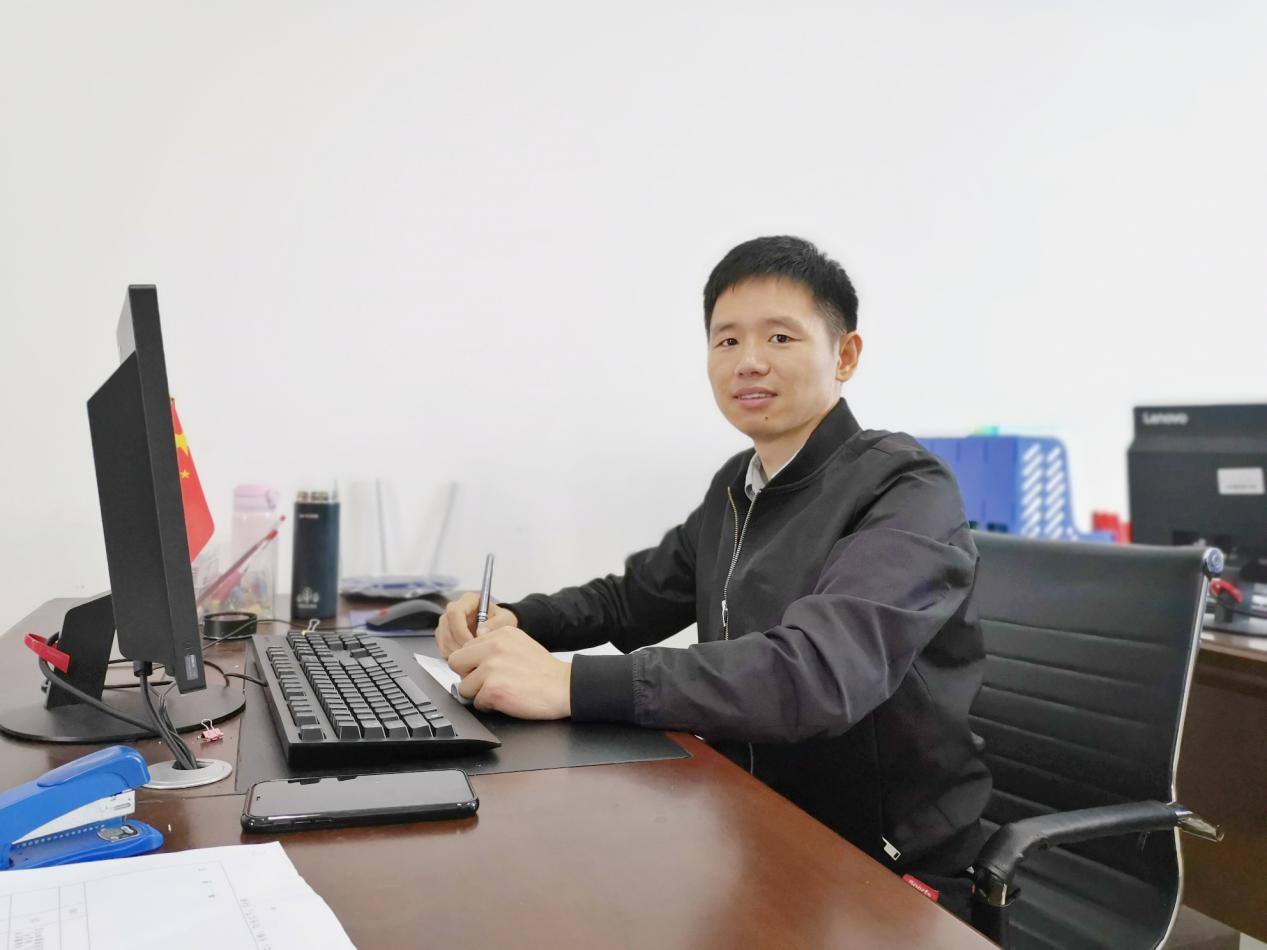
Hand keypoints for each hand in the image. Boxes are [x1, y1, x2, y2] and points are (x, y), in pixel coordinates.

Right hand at [436, 591, 518, 657]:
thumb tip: (480, 632)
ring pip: (444, 640)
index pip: (454, 612)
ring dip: (457, 651)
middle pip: (446, 628)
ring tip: (474, 653)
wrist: (497, 627)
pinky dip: (454, 655)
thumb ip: (497, 623)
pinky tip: (468, 654)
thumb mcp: (506, 620)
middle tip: (474, 653)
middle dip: (459, 644)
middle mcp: (454, 609)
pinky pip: (443, 648)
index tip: (472, 643)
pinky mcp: (443, 635)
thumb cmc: (501, 621)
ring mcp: (446, 622)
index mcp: (468, 600)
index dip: (461, 630)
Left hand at [447, 628, 570, 718]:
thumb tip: (475, 638)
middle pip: (456, 663)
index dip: (473, 662)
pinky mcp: (492, 689)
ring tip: (501, 690)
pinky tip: (506, 699)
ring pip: (463, 686)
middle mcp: (492, 647)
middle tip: (487, 682)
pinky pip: (476, 702)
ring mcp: (491, 668)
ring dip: (478, 693)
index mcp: (499, 634)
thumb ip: (495, 639)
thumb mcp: (520, 642)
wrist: (564, 687)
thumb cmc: (544, 670)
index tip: (485, 670)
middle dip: (468, 675)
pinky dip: (489, 705)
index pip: (465, 647)